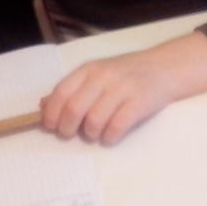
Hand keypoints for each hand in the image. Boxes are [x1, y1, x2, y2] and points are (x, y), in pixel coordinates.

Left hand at [40, 31, 206, 144]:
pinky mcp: (139, 103)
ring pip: (94, 121)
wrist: (164, 68)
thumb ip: (72, 89)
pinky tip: (110, 136)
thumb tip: (42, 107)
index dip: (52, 113)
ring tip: (95, 133)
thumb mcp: (97, 74)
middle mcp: (104, 76)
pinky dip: (109, 138)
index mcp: (89, 69)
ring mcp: (122, 89)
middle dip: (67, 128)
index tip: (50, 126)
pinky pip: (116, 127)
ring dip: (90, 134)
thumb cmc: (126, 74)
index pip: (61, 92)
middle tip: (70, 134)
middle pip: (74, 109)